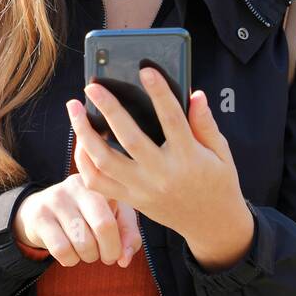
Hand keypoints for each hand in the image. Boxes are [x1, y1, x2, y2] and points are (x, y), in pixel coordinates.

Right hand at [12, 174, 142, 267]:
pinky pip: (62, 249)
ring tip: (85, 251)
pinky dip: (70, 260)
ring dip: (88, 257)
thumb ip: (128, 235)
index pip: (122, 216)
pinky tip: (69, 253)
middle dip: (108, 252)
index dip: (120, 243)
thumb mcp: (112, 218)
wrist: (38, 210)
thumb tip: (124, 260)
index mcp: (101, 183)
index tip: (117, 251)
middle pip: (103, 226)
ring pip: (83, 242)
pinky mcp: (40, 216)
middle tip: (105, 257)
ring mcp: (57, 199)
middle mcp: (78, 185)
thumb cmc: (85, 215)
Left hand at [67, 68, 252, 268]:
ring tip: (74, 108)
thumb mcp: (221, 152)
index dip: (159, 92)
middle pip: (129, 139)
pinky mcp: (131, 200)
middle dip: (109, 109)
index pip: (172, 119)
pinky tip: (80, 140)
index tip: (146, 70)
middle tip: (92, 86)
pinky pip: (98, 183)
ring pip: (105, 161)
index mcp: (188, 158)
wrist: (211, 224)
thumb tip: (195, 94)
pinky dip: (84, 161)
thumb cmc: (218, 182)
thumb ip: (206, 124)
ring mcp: (143, 189)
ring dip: (84, 133)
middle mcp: (162, 174)